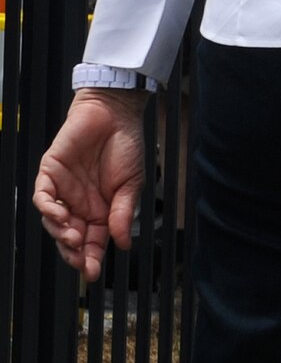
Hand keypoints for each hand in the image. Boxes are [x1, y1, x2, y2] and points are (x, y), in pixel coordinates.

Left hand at [33, 88, 147, 281]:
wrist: (115, 114)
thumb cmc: (126, 146)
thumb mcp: (132, 184)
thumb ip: (124, 213)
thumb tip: (125, 243)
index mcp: (101, 209)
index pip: (93, 240)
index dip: (91, 258)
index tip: (92, 273)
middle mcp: (79, 203)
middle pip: (70, 237)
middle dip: (74, 253)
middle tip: (82, 262)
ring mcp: (63, 190)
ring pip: (53, 221)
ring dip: (61, 234)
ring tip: (74, 238)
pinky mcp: (49, 173)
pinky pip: (42, 197)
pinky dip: (48, 209)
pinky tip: (61, 215)